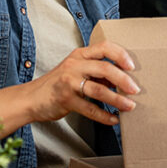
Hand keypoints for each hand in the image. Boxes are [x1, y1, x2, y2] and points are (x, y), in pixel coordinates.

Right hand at [0, 40, 139, 136]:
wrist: (30, 99)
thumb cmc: (58, 84)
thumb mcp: (76, 70)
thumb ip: (96, 71)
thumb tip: (123, 79)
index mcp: (80, 54)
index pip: (104, 47)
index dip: (121, 54)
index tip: (133, 66)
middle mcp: (74, 65)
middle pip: (105, 68)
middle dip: (124, 80)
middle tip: (136, 90)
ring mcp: (68, 82)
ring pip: (99, 89)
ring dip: (117, 99)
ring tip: (130, 106)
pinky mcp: (65, 100)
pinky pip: (89, 108)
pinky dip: (104, 115)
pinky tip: (113, 119)